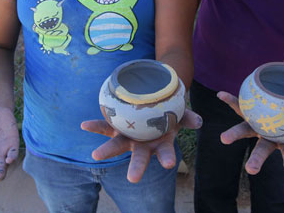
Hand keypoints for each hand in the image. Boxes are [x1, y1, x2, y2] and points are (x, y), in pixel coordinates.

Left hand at [81, 109, 201, 182]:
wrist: (153, 104)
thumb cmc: (169, 114)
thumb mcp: (180, 115)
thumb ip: (189, 118)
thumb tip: (199, 121)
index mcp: (160, 144)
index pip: (165, 153)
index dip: (167, 158)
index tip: (169, 164)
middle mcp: (143, 145)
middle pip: (139, 158)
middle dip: (136, 168)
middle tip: (133, 179)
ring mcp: (128, 137)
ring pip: (118, 145)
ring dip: (107, 151)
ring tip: (95, 155)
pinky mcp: (116, 127)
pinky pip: (104, 127)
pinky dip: (95, 126)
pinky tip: (84, 125)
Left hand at [216, 91, 283, 174]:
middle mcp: (268, 136)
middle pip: (262, 149)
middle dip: (257, 160)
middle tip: (251, 170)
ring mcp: (257, 123)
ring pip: (245, 130)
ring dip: (234, 134)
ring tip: (223, 139)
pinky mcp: (249, 110)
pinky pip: (238, 105)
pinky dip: (230, 100)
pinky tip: (220, 94)